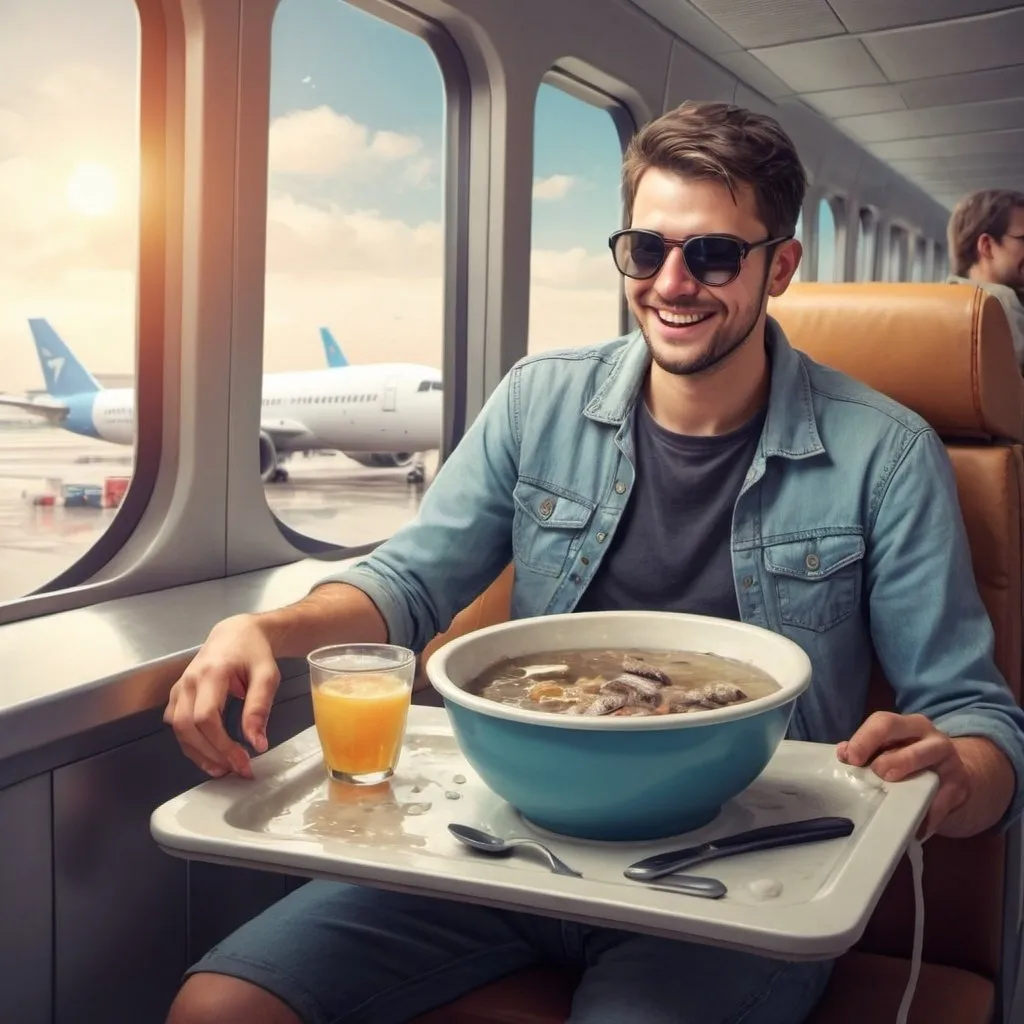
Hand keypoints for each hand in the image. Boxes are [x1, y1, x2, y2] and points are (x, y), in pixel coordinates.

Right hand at [164, 614, 280, 778]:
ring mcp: (180, 688)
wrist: (236, 633)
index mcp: (211, 673)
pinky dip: (191, 745)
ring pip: (178, 730)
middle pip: (188, 727)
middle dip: (211, 754)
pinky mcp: (178, 695)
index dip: (222, 744)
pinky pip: (177, 725)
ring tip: (223, 769)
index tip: (244, 760)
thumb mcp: (267, 675)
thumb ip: (260, 707)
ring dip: (199, 754)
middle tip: (236, 769)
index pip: (206, 717)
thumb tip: (257, 743)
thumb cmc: (253, 652)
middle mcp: (189, 681)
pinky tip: (210, 756)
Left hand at [837, 711, 969, 838]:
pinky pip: (940, 801)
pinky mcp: (959, 787)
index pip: (883, 722)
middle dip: (885, 751)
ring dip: (905, 770)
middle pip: (903, 732)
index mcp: (908, 725)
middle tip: (875, 772)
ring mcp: (948, 759)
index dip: (864, 738)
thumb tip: (843, 754)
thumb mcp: (895, 754)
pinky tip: (914, 828)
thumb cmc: (913, 763)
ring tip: (893, 792)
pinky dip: (925, 816)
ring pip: (924, 757)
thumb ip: (868, 752)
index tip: (849, 758)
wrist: (957, 778)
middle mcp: (929, 736)